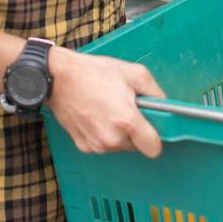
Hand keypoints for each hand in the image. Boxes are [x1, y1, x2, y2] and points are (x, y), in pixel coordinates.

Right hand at [46, 47, 165, 156]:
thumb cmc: (94, 73)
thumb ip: (155, 92)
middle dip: (135, 131)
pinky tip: (96, 115)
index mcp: (127, 121)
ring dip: (119, 133)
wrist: (59, 78)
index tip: (152, 127)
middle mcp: (112, 138)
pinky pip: (103, 145)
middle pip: (136, 146)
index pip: (154, 148)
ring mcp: (96, 145)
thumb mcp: (134, 73)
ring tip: (108, 109)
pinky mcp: (84, 146)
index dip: (156, 137)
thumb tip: (164, 106)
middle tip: (126, 109)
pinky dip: (103, 134)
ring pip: (119, 146)